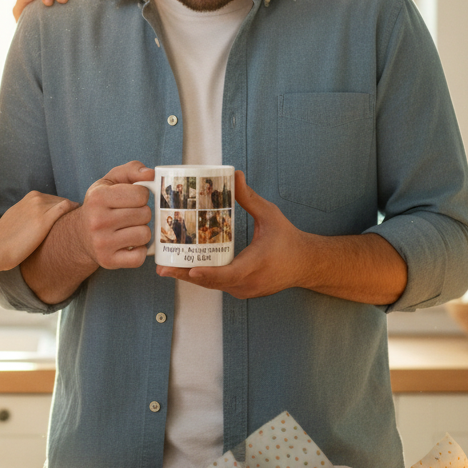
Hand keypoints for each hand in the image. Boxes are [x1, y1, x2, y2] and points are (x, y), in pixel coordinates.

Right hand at [0, 191, 77, 267]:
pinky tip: (79, 222)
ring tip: (82, 224)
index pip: (54, 199)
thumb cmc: (5, 240)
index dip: (63, 210)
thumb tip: (40, 225)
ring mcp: (40, 207)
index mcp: (30, 197)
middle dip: (70, 211)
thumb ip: (30, 216)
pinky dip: (75, 211)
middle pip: (62, 201)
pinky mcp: (45, 219)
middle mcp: (36, 198)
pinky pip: (66, 208)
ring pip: (66, 204)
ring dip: (74, 213)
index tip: (70, 221)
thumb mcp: (18, 219)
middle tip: (80, 223)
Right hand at [74, 160, 155, 268]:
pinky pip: (140, 257)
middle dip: (142, 213)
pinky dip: (139, 250)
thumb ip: (132, 170)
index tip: (131, 199)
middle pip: (145, 214)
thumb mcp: (111, 181)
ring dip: (142, 231)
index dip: (141, 195)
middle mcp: (97, 221)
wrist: (81, 234)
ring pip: (145, 234)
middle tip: (129, 215)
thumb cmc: (102, 205)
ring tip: (129, 228)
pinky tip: (129, 244)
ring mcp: (102, 243)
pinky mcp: (108, 261)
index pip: (141, 194)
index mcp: (98, 197)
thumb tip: (151, 174)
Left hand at [157, 171, 307, 298]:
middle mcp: (248, 283)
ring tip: (166, 267)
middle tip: (162, 268)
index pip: (228, 274)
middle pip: (212, 283)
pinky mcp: (242, 291)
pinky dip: (203, 278)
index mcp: (256, 265)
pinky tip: (186, 268)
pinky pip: (219, 286)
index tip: (190, 270)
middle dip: (185, 275)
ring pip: (213, 286)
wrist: (306, 264)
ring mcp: (244, 290)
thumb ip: (250, 198)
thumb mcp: (270, 215)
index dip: (207, 273)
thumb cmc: (289, 240)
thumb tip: (235, 176)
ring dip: (191, 277)